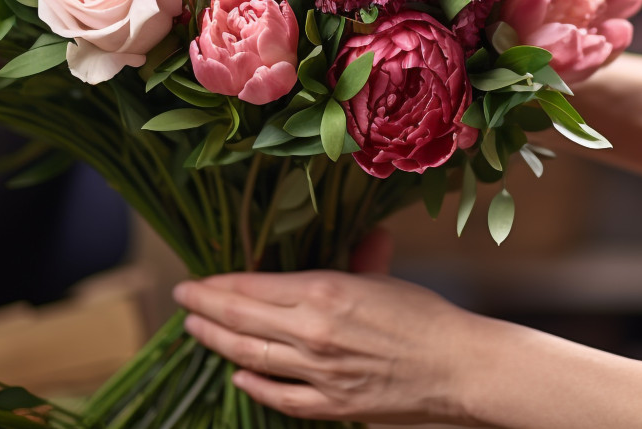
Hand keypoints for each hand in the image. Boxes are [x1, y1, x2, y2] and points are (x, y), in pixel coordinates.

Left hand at [173, 270, 481, 424]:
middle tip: (182, 300)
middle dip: (203, 309)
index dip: (217, 284)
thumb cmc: (428, 318)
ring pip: (250, 356)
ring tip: (197, 332)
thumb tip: (363, 237)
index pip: (252, 287)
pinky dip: (253, 385)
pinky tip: (238, 375)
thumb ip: (360, 260)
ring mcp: (318, 373)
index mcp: (325, 292)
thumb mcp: (387, 280)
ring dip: (217, 343)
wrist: (459, 368)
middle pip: (240, 319)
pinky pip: (279, 396)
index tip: (196, 280)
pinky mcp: (331, 404)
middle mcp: (313, 332)